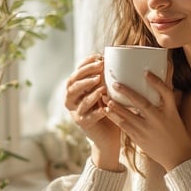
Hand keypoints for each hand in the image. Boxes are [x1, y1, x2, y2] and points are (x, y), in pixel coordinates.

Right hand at [65, 54, 120, 169]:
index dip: (85, 64)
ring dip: (91, 92)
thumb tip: (118, 58)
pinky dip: (97, 112)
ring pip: (79, 100)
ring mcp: (76, 112)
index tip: (98, 56)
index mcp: (76, 88)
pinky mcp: (83, 124)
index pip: (76, 72)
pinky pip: (88, 116)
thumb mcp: (107, 90)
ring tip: (103, 87)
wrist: (109, 134)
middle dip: (86, 74)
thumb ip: (107, 78)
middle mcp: (72, 99)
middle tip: (100, 68)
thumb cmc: (109, 108)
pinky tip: (106, 108)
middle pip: (73, 84)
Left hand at [104, 70, 190, 170]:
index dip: (156, 82)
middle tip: (115, 84)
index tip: (146, 72)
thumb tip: (163, 76)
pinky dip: (115, 118)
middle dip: (127, 93)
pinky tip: (107, 110)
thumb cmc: (176, 132)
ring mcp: (148, 130)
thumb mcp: (174, 114)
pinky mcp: (139, 139)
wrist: (178, 157)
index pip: (165, 93)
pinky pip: (124, 127)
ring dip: (115, 107)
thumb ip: (165, 98)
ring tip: (104, 97)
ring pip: (129, 116)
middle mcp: (159, 120)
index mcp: (171, 111)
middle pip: (142, 104)